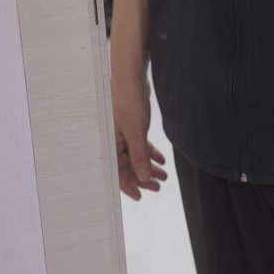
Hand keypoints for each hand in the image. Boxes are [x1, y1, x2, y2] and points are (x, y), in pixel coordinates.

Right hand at [113, 77, 167, 199]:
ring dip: (149, 167)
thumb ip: (139, 157)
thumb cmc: (128, 102)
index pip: (118, 173)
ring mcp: (122, 135)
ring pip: (135, 157)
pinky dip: (150, 153)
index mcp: (109, 146)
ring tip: (164, 175)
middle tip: (159, 186)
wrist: (130, 77)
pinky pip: (139, 145)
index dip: (131, 186)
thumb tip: (143, 178)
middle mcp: (113, 142)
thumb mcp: (136, 133)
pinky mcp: (131, 127)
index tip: (142, 196)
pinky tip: (161, 159)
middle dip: (144, 178)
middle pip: (128, 167)